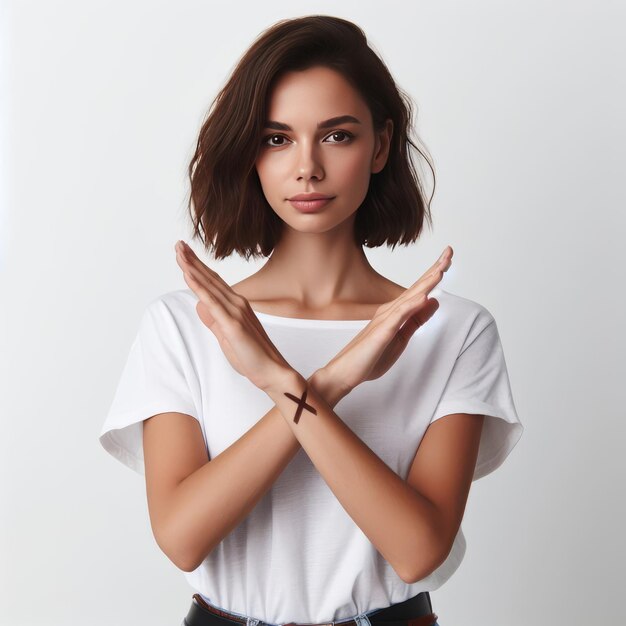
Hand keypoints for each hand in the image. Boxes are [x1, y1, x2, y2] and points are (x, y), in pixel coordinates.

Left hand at [175, 240, 294, 393]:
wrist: (272, 371)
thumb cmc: (252, 357)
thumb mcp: (226, 336)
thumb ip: (213, 320)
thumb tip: (200, 305)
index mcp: (236, 306)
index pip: (213, 282)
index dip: (198, 267)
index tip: (185, 254)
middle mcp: (237, 303)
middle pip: (210, 278)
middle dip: (192, 260)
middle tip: (178, 244)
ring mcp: (236, 312)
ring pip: (209, 285)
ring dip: (192, 267)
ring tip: (179, 252)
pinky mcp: (233, 324)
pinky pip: (212, 302)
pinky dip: (199, 287)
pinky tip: (188, 275)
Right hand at [320, 246, 452, 400]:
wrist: (344, 372)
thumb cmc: (369, 357)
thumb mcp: (401, 338)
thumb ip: (416, 320)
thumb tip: (433, 301)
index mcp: (395, 313)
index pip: (419, 290)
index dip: (434, 274)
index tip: (447, 259)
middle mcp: (390, 311)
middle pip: (417, 287)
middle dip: (434, 270)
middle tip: (449, 252)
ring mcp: (385, 320)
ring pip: (409, 297)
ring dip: (425, 283)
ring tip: (441, 269)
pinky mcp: (382, 332)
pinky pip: (399, 316)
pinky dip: (411, 304)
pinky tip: (423, 296)